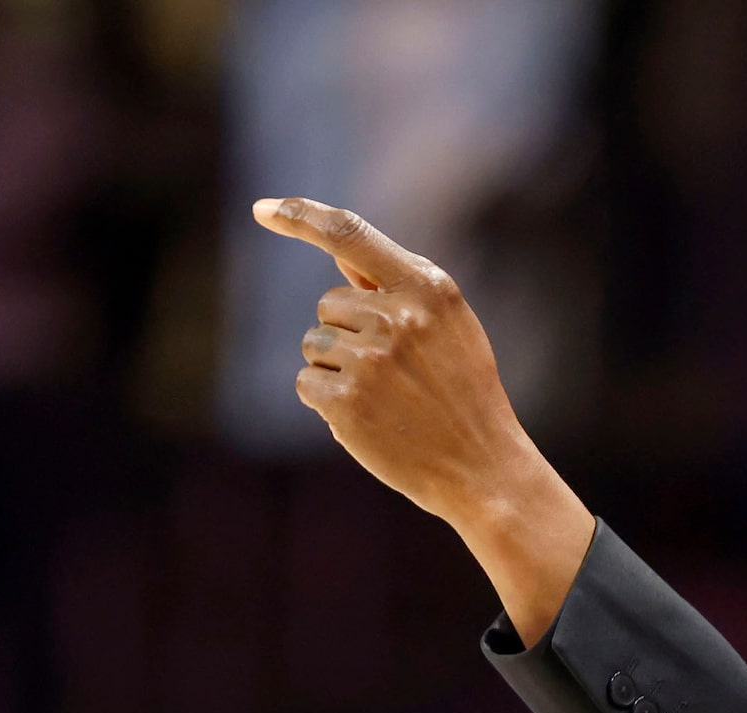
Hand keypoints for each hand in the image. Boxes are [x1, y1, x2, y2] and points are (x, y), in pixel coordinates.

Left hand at [253, 197, 592, 635]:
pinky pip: (306, 383)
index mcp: (429, 287)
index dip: (299, 216)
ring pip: (315, 343)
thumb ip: (395, 287)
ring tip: (386, 399)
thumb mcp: (448, 327)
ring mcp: (371, 359)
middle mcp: (399, 316)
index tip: (262, 209)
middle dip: (348, 334)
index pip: (348, 232)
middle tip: (397, 375)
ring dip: (336, 369)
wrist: (484, 468)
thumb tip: (337, 248)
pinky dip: (325, 402)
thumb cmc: (464, 395)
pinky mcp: (347, 400)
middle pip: (330, 303)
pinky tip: (367, 419)